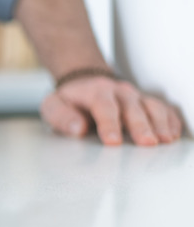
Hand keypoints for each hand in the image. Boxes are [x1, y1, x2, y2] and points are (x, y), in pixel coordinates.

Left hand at [40, 76, 181, 144]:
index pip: (104, 106)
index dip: (109, 124)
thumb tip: (78, 128)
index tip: (113, 141)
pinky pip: (164, 109)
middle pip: (133, 107)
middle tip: (148, 143)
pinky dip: (171, 121)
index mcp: (95, 91)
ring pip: (153, 106)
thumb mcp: (53, 105)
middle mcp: (120, 92)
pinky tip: (173, 135)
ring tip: (166, 140)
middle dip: (141, 126)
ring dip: (161, 123)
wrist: (84, 83)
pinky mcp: (147, 103)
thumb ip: (61, 116)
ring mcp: (136, 96)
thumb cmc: (69, 101)